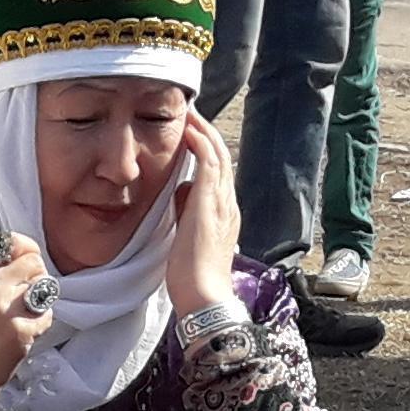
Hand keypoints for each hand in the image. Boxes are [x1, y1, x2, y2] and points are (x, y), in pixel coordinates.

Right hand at [0, 230, 55, 407]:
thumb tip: (22, 256)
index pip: (8, 243)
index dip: (24, 248)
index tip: (29, 256)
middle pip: (32, 261)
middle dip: (37, 273)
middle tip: (30, 290)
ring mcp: (6, 311)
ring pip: (44, 285)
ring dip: (41, 297)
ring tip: (24, 313)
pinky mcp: (21, 331)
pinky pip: (46, 314)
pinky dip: (41, 322)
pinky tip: (25, 331)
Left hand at [166, 113, 242, 314]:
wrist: (204, 296)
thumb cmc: (193, 276)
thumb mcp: (187, 234)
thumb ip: (186, 210)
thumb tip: (181, 190)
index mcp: (224, 212)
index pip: (219, 172)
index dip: (206, 149)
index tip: (191, 133)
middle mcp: (228, 204)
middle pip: (222, 157)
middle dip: (207, 134)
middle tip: (191, 114)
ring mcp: (223, 203)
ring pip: (219, 156)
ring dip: (204, 133)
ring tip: (190, 115)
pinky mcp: (212, 205)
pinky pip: (211, 166)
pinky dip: (201, 145)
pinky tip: (190, 132)